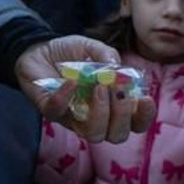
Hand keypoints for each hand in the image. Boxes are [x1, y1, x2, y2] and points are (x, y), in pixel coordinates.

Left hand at [16, 35, 155, 144]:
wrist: (38, 50)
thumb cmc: (70, 54)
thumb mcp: (92, 48)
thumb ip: (106, 55)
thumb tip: (117, 68)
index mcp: (111, 105)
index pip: (134, 123)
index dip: (144, 117)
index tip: (146, 99)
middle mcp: (95, 117)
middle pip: (117, 135)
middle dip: (123, 115)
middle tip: (117, 90)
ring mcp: (73, 117)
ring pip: (93, 135)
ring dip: (101, 113)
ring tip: (98, 88)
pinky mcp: (50, 110)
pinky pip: (59, 112)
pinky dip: (66, 97)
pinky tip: (71, 81)